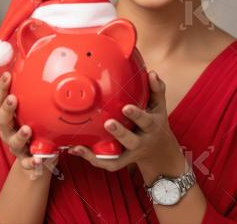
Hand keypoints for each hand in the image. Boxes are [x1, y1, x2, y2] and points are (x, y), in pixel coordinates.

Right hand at [0, 71, 57, 178]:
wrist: (36, 160)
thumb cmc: (36, 129)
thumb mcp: (35, 111)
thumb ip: (36, 93)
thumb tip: (40, 64)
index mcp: (9, 116)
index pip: (0, 99)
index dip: (2, 87)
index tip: (8, 75)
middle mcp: (8, 130)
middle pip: (2, 119)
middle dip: (7, 108)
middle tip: (13, 99)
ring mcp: (16, 146)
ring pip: (13, 141)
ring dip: (19, 135)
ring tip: (28, 130)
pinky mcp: (26, 161)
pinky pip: (27, 163)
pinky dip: (31, 163)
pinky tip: (37, 161)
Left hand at [68, 70, 184, 179]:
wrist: (160, 152)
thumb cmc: (156, 123)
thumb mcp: (159, 107)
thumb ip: (156, 89)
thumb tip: (152, 73)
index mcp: (152, 127)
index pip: (146, 121)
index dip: (137, 115)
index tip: (126, 107)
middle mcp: (142, 142)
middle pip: (131, 141)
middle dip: (120, 133)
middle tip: (108, 123)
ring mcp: (130, 153)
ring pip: (116, 158)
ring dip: (98, 154)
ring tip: (80, 146)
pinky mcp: (121, 161)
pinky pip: (107, 163)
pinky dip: (91, 158)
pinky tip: (76, 149)